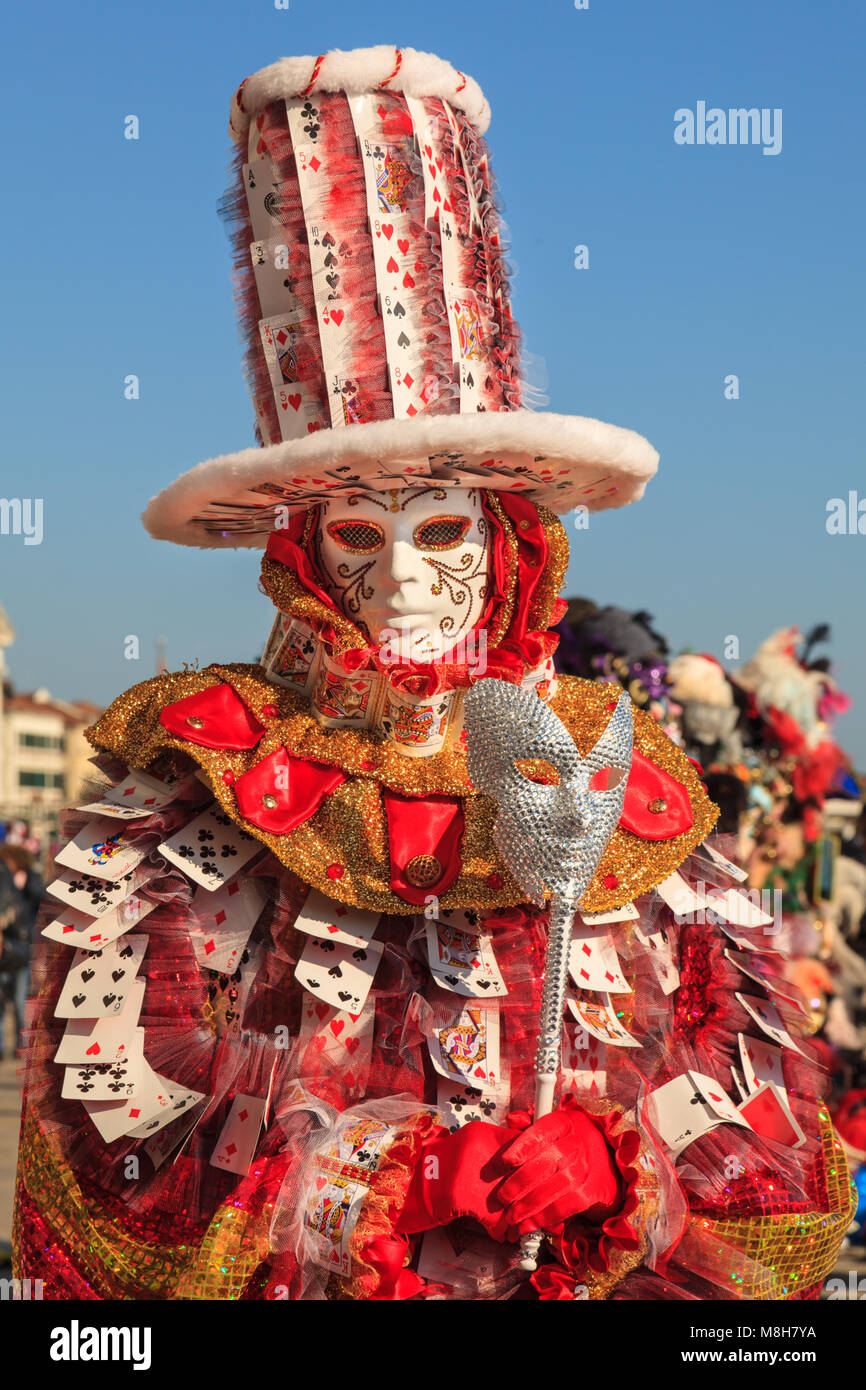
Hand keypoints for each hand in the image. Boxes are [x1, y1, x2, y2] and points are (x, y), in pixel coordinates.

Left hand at [494, 1107, 620, 1238]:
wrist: (606, 1161)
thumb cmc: (571, 1143)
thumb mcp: (553, 1127)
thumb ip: (528, 1124)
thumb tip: (511, 1119)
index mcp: (565, 1123)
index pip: (542, 1131)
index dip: (522, 1147)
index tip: (504, 1162)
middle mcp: (578, 1143)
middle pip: (547, 1162)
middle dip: (521, 1182)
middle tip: (503, 1197)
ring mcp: (586, 1168)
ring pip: (555, 1187)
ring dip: (530, 1205)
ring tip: (512, 1216)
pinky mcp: (591, 1192)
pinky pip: (566, 1206)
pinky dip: (546, 1218)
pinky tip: (529, 1225)